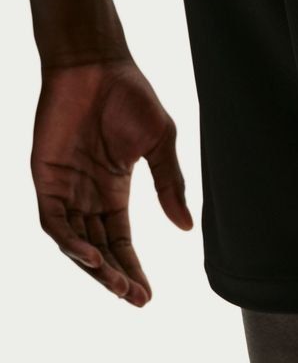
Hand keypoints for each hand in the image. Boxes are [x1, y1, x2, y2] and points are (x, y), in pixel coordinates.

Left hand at [31, 59, 192, 305]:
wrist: (97, 64)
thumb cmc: (131, 96)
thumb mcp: (160, 143)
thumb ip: (170, 184)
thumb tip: (186, 227)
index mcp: (115, 189)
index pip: (121, 241)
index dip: (132, 269)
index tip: (147, 296)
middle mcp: (88, 196)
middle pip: (99, 250)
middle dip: (115, 277)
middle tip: (134, 298)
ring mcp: (65, 189)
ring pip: (75, 243)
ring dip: (94, 267)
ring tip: (117, 284)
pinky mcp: (46, 179)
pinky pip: (53, 222)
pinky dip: (69, 243)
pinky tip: (91, 255)